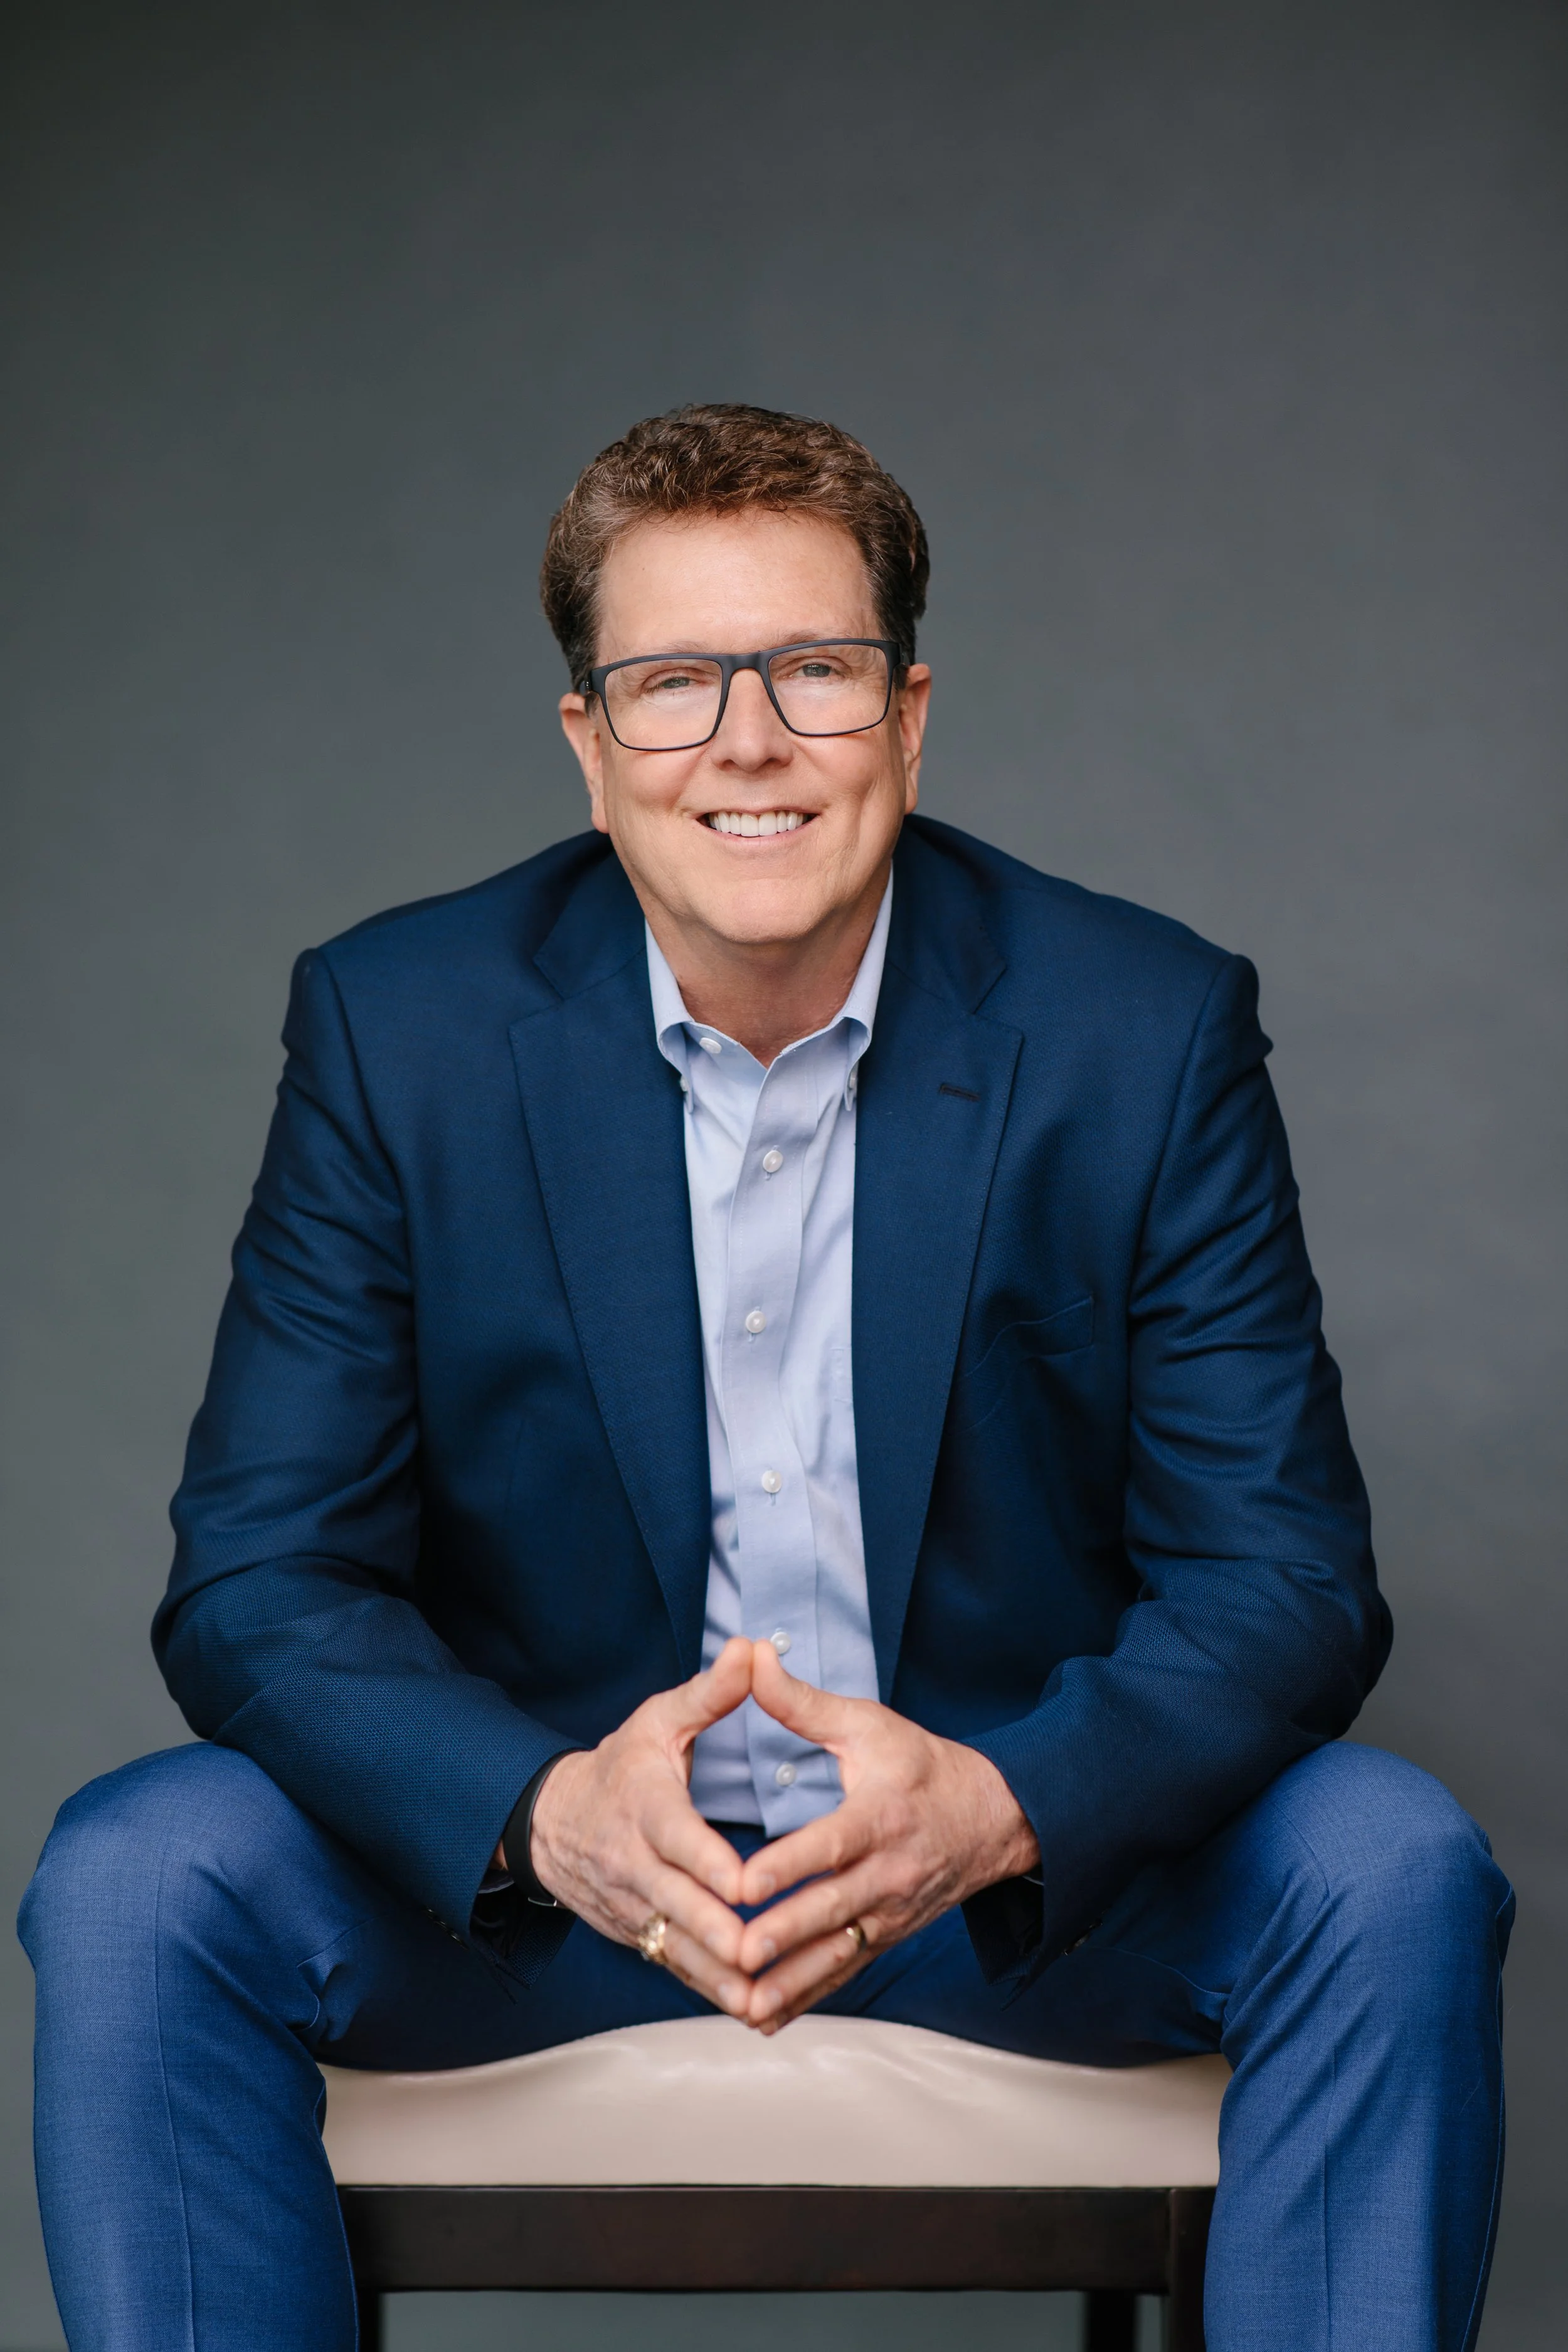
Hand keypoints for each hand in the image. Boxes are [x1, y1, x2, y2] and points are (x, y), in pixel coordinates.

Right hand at [525, 1637, 754, 2015]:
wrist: (553, 1821)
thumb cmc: (621, 1766)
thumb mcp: (659, 1720)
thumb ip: (711, 1693)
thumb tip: (754, 1650)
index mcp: (646, 1808)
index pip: (679, 1841)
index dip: (711, 1864)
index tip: (748, 1884)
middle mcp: (636, 1865)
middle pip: (679, 1907)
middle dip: (721, 1935)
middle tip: (765, 1956)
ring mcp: (635, 1907)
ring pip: (678, 1950)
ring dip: (721, 1977)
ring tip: (766, 1998)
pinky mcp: (640, 1936)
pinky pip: (677, 1968)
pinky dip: (712, 1989)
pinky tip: (754, 2009)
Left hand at [735, 1638, 1037, 2029]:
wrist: (993, 1817)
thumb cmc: (921, 1765)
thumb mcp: (868, 1724)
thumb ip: (802, 1702)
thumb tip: (753, 1656)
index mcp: (880, 1816)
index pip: (830, 1845)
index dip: (788, 1865)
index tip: (745, 1883)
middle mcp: (887, 1872)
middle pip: (830, 1910)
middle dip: (782, 1935)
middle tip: (735, 1952)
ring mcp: (889, 1913)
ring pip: (834, 1954)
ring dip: (788, 1981)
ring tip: (741, 2002)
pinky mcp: (884, 1938)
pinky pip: (842, 1974)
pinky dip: (804, 1998)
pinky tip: (761, 2017)